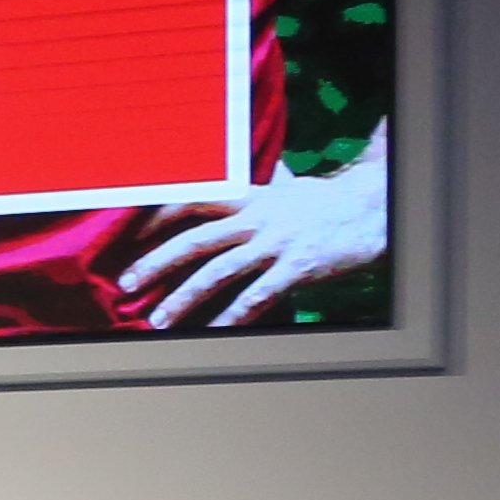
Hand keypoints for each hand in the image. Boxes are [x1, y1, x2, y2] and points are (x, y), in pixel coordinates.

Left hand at [120, 140, 388, 330]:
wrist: (373, 210)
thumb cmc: (325, 201)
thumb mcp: (287, 186)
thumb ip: (265, 183)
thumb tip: (263, 166)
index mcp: (249, 197)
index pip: (191, 201)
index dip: (156, 218)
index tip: (128, 236)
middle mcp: (256, 218)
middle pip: (193, 240)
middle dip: (154, 264)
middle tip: (125, 285)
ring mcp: (275, 243)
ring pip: (218, 273)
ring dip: (183, 299)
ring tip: (158, 321)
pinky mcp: (296, 267)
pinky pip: (256, 296)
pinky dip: (232, 317)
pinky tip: (213, 333)